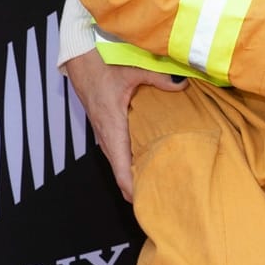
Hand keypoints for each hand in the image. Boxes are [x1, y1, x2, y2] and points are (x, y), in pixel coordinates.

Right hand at [63, 48, 183, 200]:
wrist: (81, 62)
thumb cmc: (102, 68)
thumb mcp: (132, 71)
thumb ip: (158, 79)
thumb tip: (183, 84)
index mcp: (112, 127)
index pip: (121, 168)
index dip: (132, 188)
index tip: (146, 203)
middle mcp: (106, 136)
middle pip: (120, 173)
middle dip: (137, 189)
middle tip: (160, 201)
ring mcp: (105, 135)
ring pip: (119, 165)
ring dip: (133, 178)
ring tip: (157, 188)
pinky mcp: (106, 130)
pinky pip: (118, 154)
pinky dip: (129, 166)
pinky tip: (147, 167)